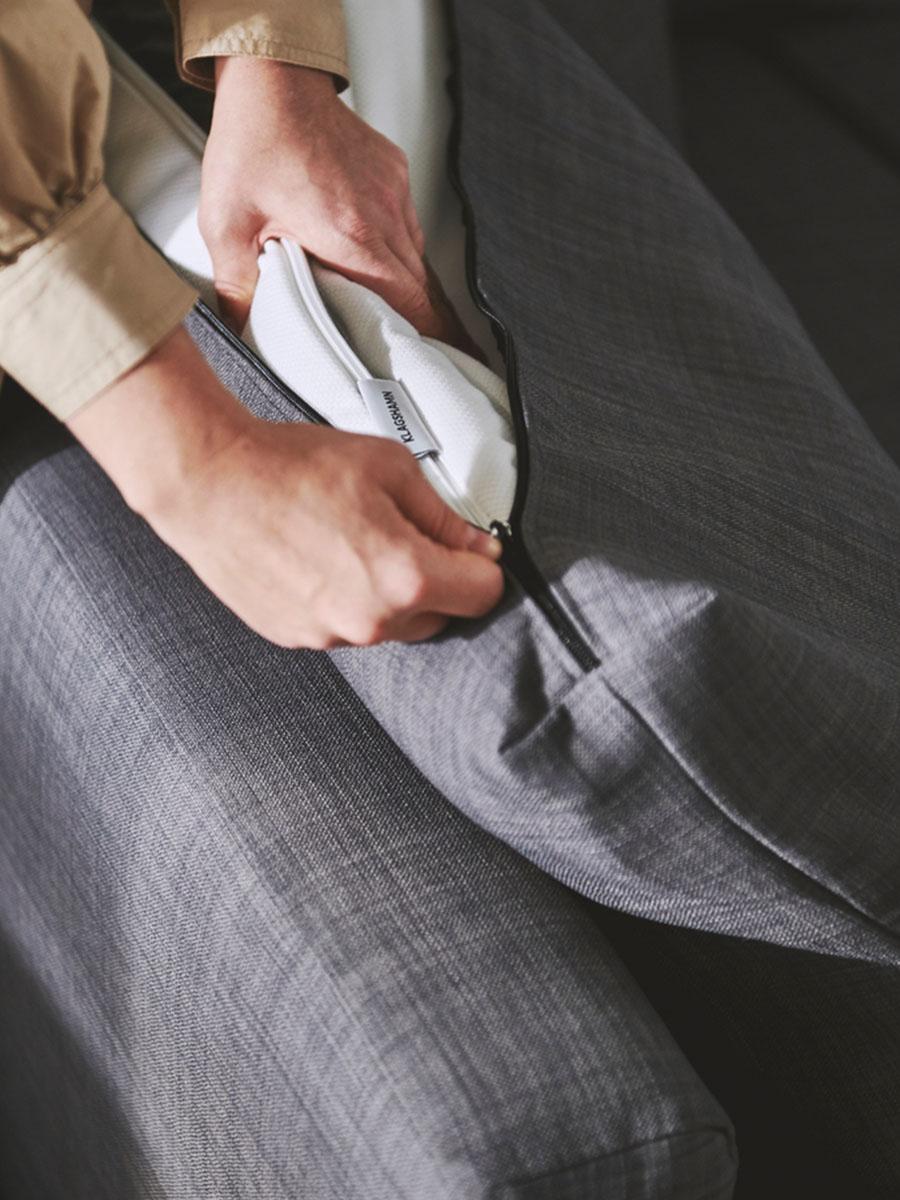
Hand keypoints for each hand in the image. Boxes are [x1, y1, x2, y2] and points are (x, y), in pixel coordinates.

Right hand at [69, 330, 503, 648]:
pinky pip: (343, 626)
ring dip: (386, 594)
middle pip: (440, 616)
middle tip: (399, 533)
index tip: (471, 549)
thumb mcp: (390, 467)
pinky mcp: (297, 638)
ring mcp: (330, 635)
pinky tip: (319, 557)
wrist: (210, 481)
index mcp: (405, 577)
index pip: (484, 595)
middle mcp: (370, 620)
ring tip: (348, 540)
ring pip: (389, 625)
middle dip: (434, 580)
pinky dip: (343, 600)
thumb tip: (476, 545)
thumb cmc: (288, 467)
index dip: (482, 564)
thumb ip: (443, 515)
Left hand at [200, 56, 475, 350]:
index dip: (428, 341)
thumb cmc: (254, 140)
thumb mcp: (227, 225)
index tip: (436, 367)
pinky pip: (406, 228)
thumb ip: (237, 289)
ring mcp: (395, 194)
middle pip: (421, 290)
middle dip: (420, 326)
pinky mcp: (395, 177)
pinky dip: (394, 252)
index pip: (411, 305)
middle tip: (411, 357)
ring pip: (416, 261)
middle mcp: (384, 216)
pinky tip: (371, 261)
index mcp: (352, 236)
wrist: (273, 80)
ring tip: (387, 314)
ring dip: (404, 289)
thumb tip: (243, 332)